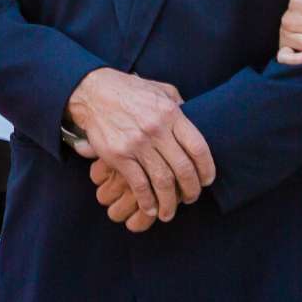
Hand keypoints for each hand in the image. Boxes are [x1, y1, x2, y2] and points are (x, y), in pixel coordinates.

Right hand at [65, 68, 214, 224]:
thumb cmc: (130, 91)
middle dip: (191, 190)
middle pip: (183, 169)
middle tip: (191, 198)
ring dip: (170, 202)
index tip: (207, 180)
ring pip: (162, 181)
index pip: (198, 148)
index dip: (207, 169)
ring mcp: (137, 143)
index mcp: (171, 114)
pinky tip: (151, 208)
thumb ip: (179, 104)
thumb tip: (196, 118)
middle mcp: (156, 129)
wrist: (93, 92)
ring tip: (170, 212)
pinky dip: (147, 201)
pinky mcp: (118, 155)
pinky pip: (139, 184)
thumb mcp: (160, 90)